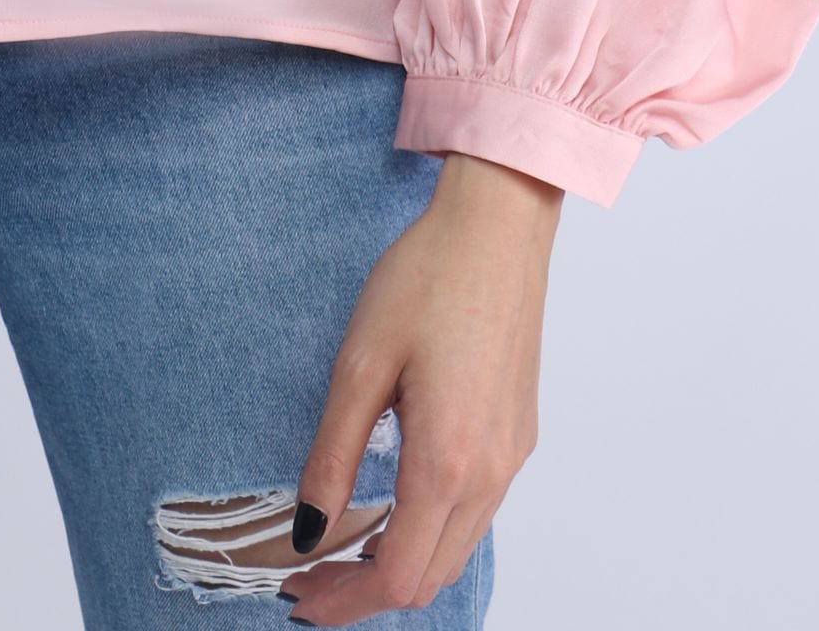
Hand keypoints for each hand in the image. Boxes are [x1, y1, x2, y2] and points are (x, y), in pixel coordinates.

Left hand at [280, 155, 558, 621]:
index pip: (397, 574)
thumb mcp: (359, 364)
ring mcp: (511, 457)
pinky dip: (433, 531)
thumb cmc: (427, 279)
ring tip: (345, 548)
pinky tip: (395, 506)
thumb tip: (308, 531)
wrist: (498, 226)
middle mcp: (490, 474)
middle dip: (367, 590)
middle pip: (430, 576)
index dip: (344, 600)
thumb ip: (332, 456)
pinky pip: (476, 512)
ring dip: (402, 562)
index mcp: (447, 461)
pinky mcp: (518, 436)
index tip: (300, 597)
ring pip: (456, 549)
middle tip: (311, 578)